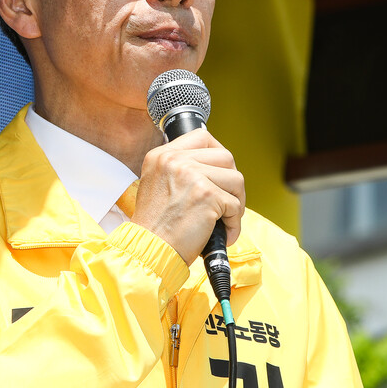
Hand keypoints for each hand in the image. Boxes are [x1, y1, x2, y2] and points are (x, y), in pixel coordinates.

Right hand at [132, 128, 244, 262]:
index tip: (220, 172)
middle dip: (232, 181)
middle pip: (225, 156)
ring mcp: (191, 176)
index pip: (202, 137)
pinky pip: (236, 205)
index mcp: (162, 156)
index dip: (218, 154)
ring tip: (225, 218)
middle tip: (226, 201)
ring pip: (236, 179)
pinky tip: (223, 233)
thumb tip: (213, 168)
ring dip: (237, 201)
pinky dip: (234, 223)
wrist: (149, 250)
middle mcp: (175, 161)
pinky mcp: (207, 196)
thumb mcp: (157, 184)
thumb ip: (179, 170)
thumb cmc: (155, 226)